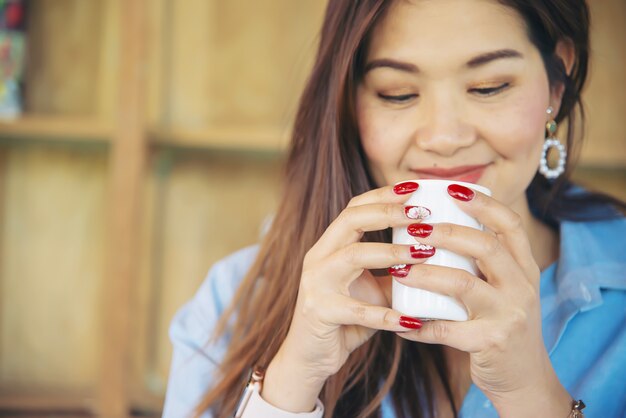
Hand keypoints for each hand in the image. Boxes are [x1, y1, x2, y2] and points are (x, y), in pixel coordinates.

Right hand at [262, 182, 430, 411]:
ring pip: (354, 255)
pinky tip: (412, 319)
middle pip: (351, 220)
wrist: (310, 357)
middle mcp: (318, 258)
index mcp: (329, 246)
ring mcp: (316, 283)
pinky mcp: (320, 312)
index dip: (383, 195)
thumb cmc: (345, 319)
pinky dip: (386, 315)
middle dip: (389, 212)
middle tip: (423, 214)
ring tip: (425, 253)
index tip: (415, 189)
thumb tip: (436, 254)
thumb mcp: (373, 290)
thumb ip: (395, 271)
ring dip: (393, 252)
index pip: (354, 208)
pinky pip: (358, 310)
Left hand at [395, 184, 570, 415]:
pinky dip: (419, 325)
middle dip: (446, 232)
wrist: (524, 378)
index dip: (483, 203)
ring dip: (425, 273)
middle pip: (485, 246)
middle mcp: (522, 287)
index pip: (510, 224)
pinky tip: (400, 322)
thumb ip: (485, 263)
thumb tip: (440, 226)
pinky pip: (447, 330)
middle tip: (412, 228)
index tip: (451, 189)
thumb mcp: (506, 289)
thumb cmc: (502, 324)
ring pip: (463, 284)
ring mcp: (509, 315)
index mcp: (525, 268)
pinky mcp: (492, 342)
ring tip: (398, 269)